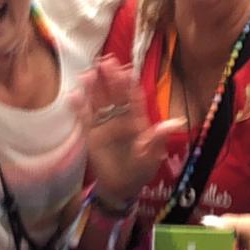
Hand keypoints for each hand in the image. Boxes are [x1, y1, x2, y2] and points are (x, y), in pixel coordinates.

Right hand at [72, 56, 185, 204]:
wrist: (121, 187)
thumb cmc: (140, 170)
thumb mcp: (152, 156)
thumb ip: (158, 138)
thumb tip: (176, 122)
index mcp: (137, 120)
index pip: (133, 98)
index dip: (129, 84)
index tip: (126, 69)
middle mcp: (120, 118)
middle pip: (114, 95)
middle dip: (110, 78)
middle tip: (106, 61)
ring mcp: (105, 125)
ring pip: (98, 102)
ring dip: (93, 88)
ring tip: (87, 73)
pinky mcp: (92, 134)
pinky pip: (85, 119)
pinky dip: (79, 108)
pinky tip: (74, 96)